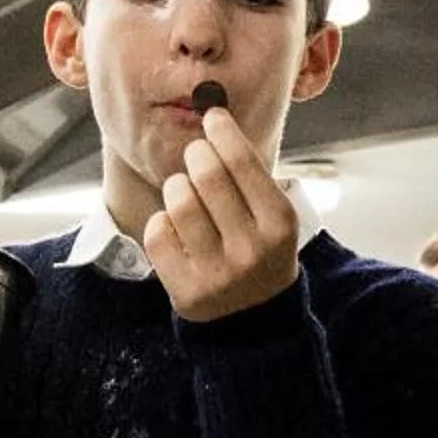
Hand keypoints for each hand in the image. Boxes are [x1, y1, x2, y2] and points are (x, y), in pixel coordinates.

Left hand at [142, 104, 299, 322]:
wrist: (255, 321)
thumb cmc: (260, 253)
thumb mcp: (274, 218)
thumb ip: (249, 176)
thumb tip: (214, 119)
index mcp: (279, 225)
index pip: (244, 163)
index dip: (223, 132)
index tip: (212, 116)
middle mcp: (251, 249)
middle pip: (207, 175)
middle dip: (197, 155)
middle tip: (196, 154)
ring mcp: (217, 273)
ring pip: (178, 201)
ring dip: (177, 186)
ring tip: (185, 192)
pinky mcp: (185, 291)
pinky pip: (158, 232)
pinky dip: (162, 221)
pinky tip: (175, 227)